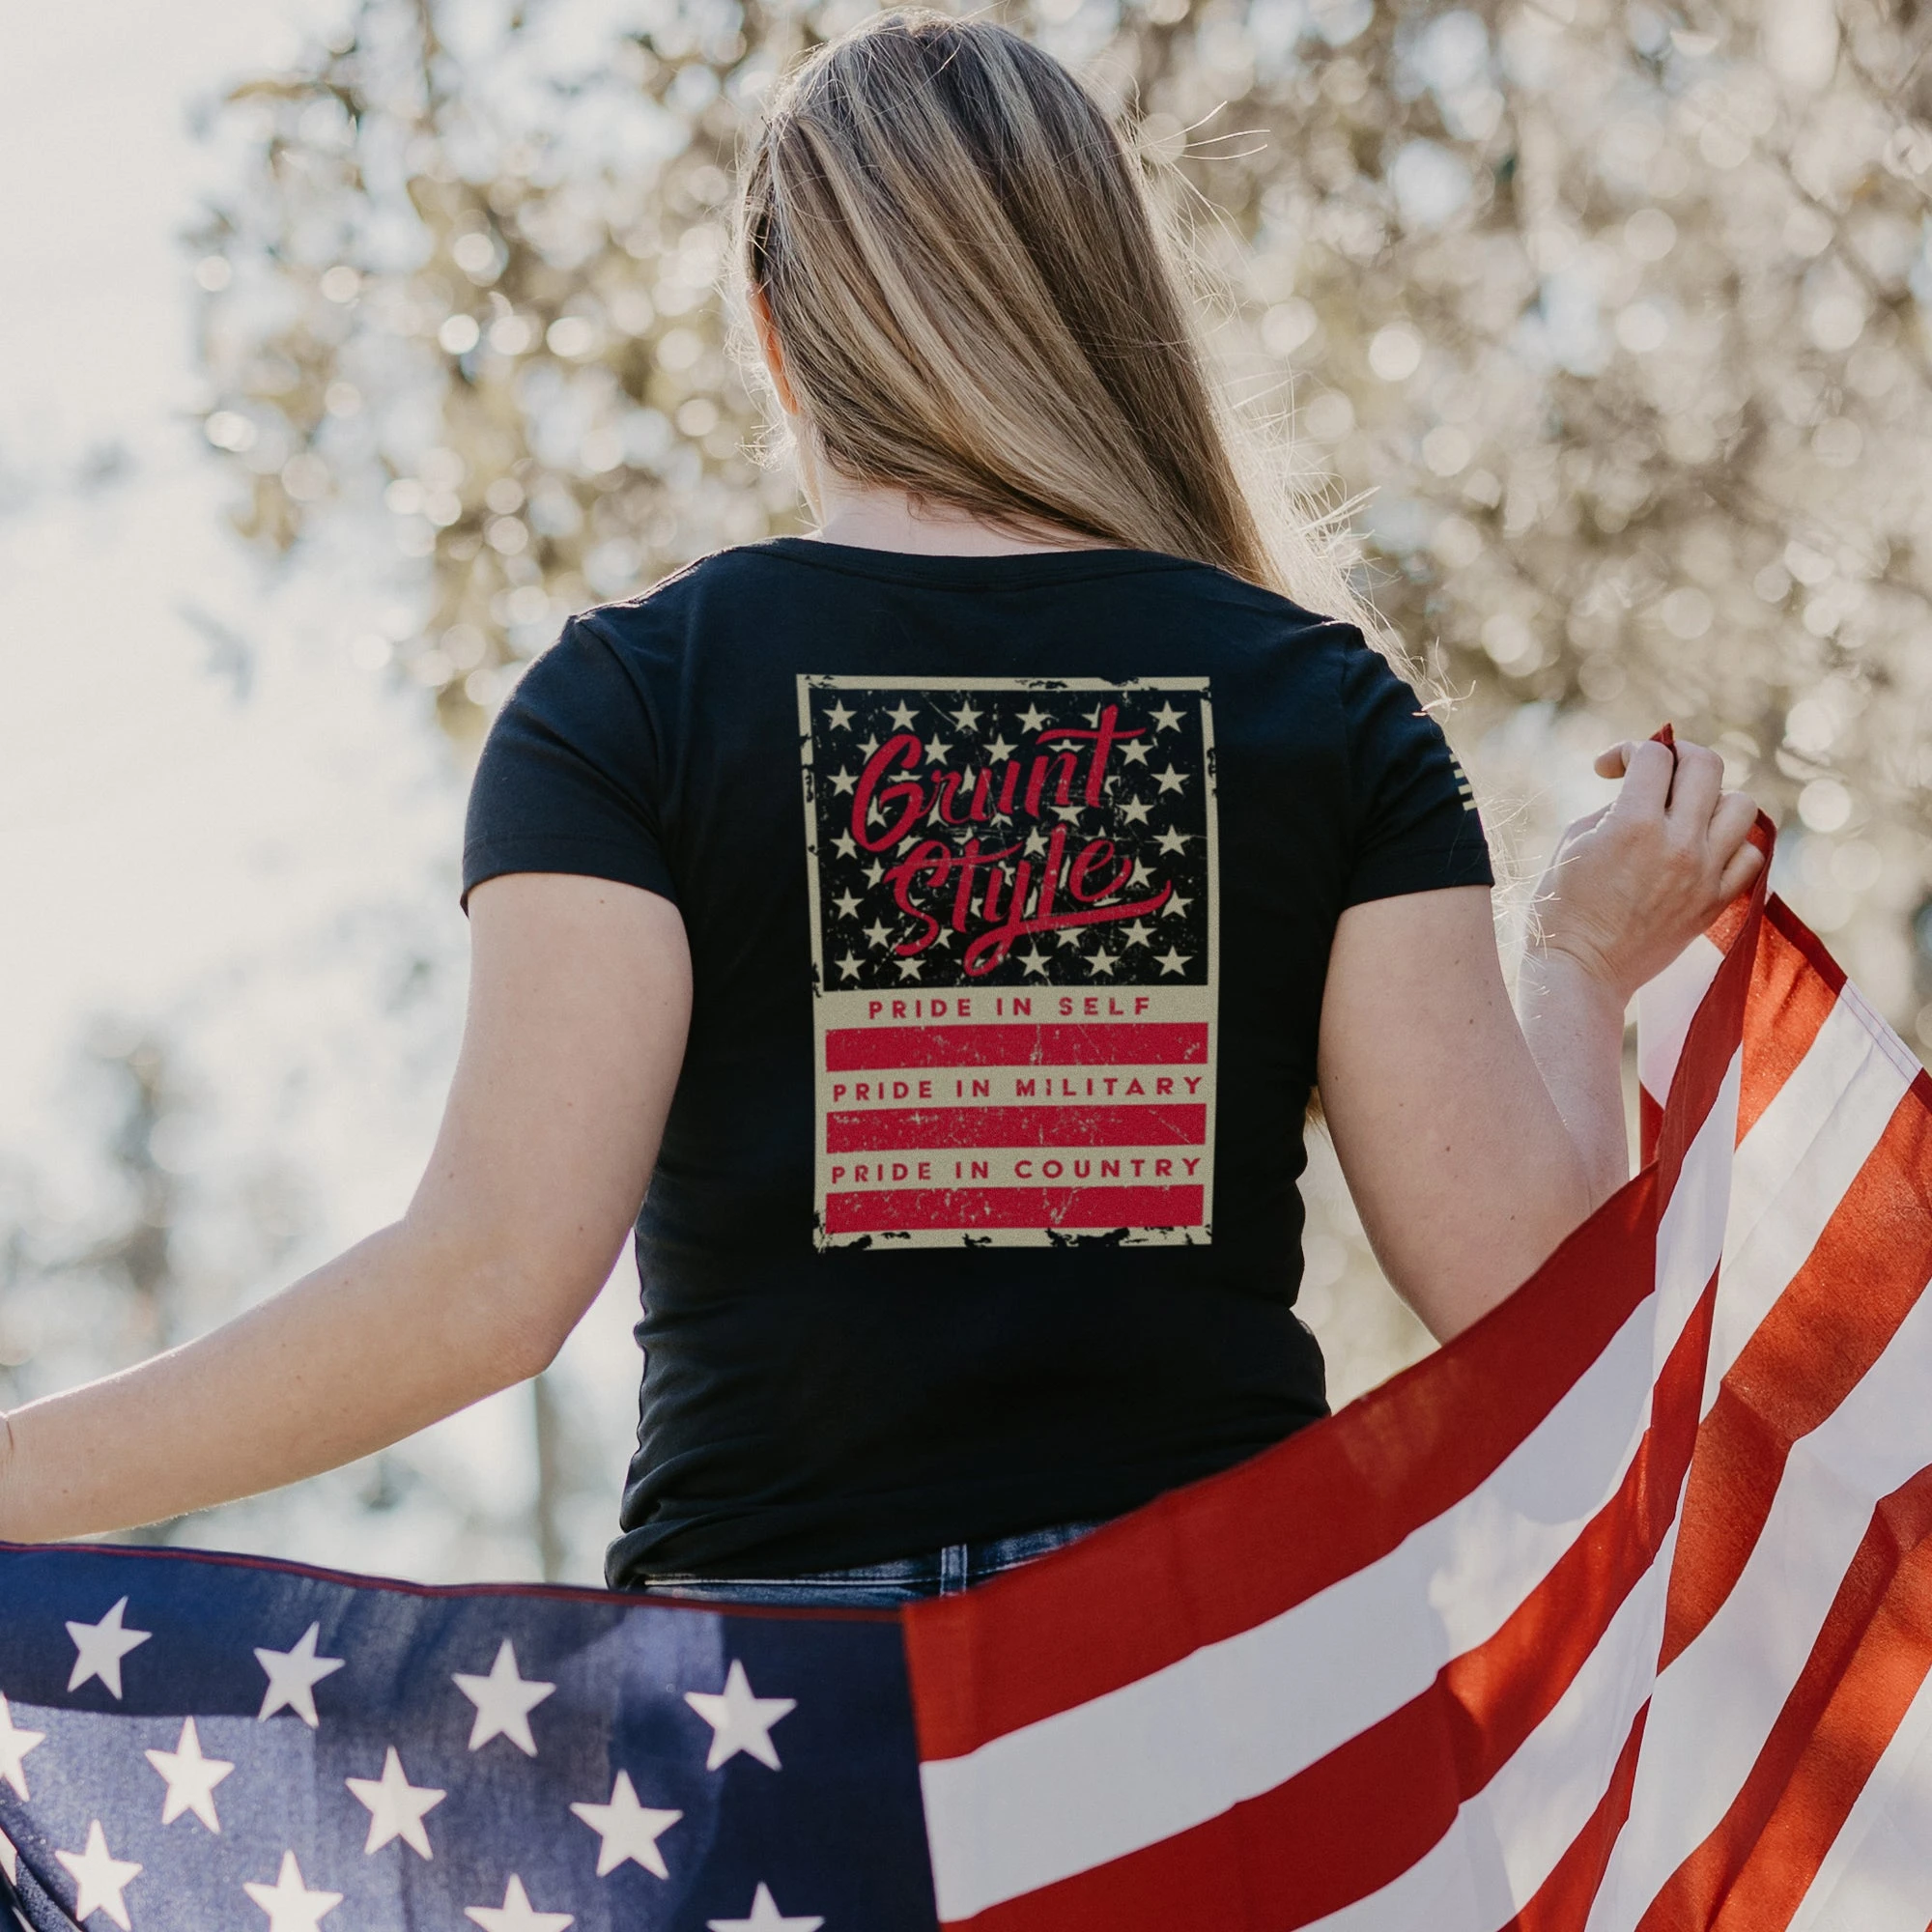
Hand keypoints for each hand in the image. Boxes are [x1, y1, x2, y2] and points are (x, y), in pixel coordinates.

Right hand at [1532, 736, 1762, 1005]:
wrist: (1581, 973)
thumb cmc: (1561, 909)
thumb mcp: (1573, 843)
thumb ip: (1614, 808)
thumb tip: (1643, 791)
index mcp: (1633, 824)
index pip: (1654, 756)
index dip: (1628, 750)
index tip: (1609, 769)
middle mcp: (1679, 843)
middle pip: (1705, 765)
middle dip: (1678, 756)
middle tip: (1656, 770)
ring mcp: (1704, 874)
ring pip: (1741, 805)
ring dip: (1712, 798)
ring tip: (1685, 813)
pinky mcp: (1715, 902)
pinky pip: (1750, 854)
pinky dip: (1731, 843)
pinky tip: (1702, 849)